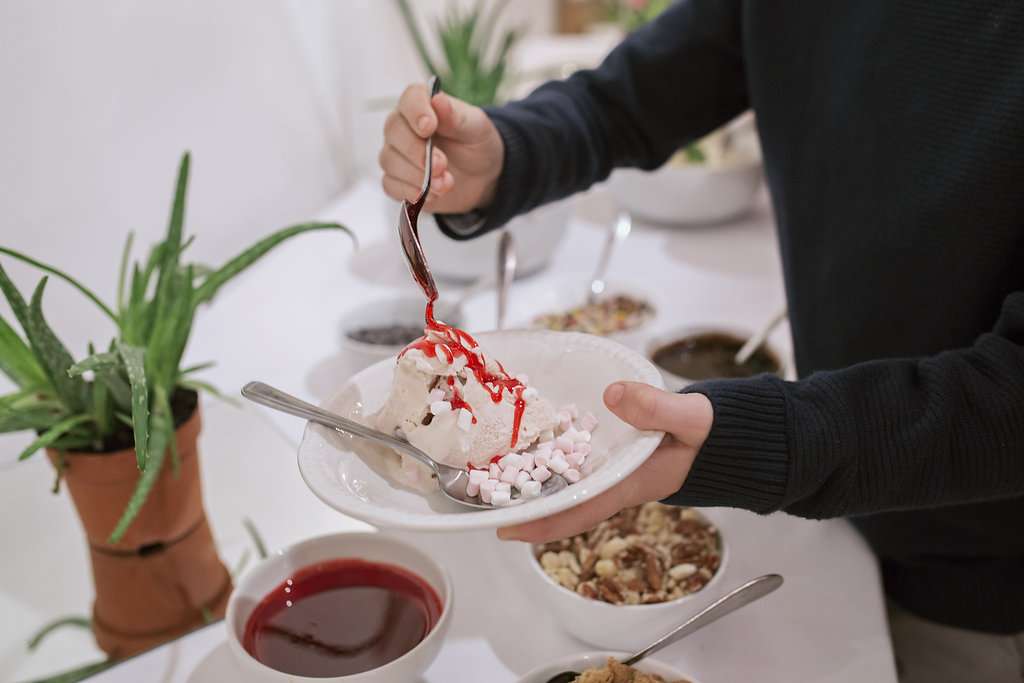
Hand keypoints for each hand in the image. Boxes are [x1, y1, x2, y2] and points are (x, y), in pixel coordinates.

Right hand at [379, 83, 503, 213]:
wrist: (481, 177)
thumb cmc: (476, 145)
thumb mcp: (476, 128)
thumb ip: (457, 115)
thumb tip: (438, 99)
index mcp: (423, 104)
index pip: (410, 99)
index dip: (416, 112)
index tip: (428, 127)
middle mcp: (404, 126)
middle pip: (394, 131)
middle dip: (418, 152)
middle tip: (442, 165)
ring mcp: (397, 153)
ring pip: (390, 161)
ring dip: (418, 176)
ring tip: (445, 183)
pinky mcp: (397, 180)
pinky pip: (390, 185)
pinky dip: (411, 191)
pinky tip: (432, 194)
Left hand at [498, 382, 712, 542]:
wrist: (725, 433)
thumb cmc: (711, 433)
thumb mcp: (690, 418)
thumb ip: (657, 408)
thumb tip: (612, 396)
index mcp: (630, 482)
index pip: (581, 510)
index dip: (544, 524)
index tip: (507, 529)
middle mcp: (615, 479)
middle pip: (563, 499)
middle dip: (527, 501)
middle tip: (484, 497)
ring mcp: (613, 467)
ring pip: (567, 478)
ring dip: (536, 477)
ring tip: (494, 469)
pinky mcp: (614, 451)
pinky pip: (578, 456)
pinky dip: (555, 452)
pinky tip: (532, 440)